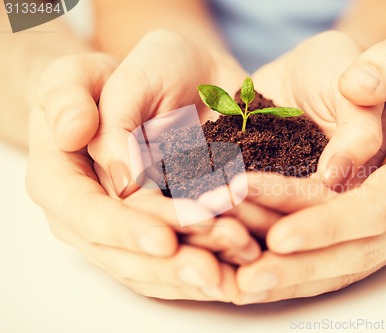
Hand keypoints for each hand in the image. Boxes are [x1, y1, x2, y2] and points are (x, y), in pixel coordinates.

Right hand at [83, 30, 259, 262]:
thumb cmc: (128, 72)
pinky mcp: (161, 230)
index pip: (84, 213)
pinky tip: (238, 270)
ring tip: (235, 269)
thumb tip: (106, 162)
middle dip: (169, 264)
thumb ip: (88, 109)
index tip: (163, 238)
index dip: (122, 229)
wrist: (174, 83)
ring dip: (194, 271)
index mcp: (59, 176)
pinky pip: (179, 259)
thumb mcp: (90, 72)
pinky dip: (209, 266)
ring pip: (153, 268)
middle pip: (122, 254)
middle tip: (213, 269)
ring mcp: (125, 227)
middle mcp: (88, 213)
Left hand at [232, 34, 385, 303]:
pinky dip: (293, 274)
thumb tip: (358, 91)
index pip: (380, 206)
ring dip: (292, 277)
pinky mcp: (368, 236)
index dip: (330, 224)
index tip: (279, 235)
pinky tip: (254, 277)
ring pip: (342, 267)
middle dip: (302, 263)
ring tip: (241, 283)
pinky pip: (332, 265)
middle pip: (359, 250)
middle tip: (247, 274)